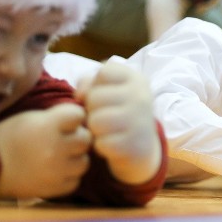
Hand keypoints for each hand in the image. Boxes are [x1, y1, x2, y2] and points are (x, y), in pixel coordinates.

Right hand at [0, 103, 91, 199]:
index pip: (78, 114)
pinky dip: (68, 176)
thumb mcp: (31, 118)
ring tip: (59, 156)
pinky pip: (75, 180)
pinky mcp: (55, 188)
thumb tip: (81, 118)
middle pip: (85, 139)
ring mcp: (57, 170)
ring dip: (75, 158)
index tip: (67, 121)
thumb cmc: (8, 138)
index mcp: (48, 126)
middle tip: (63, 139)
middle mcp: (56, 148)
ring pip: (84, 162)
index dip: (74, 116)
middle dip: (76, 137)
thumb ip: (56, 117)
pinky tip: (55, 171)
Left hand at [77, 61, 161, 184]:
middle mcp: (142, 97)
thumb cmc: (118, 113)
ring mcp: (140, 122)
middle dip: (93, 109)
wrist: (141, 148)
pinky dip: (102, 146)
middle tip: (106, 117)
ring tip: (108, 130)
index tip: (107, 97)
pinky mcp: (135, 146)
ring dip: (95, 129)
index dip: (96, 86)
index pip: (104, 73)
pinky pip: (102, 143)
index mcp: (137, 79)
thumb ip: (89, 82)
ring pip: (96, 121)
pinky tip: (114, 144)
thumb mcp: (108, 90)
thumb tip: (80, 95)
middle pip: (95, 97)